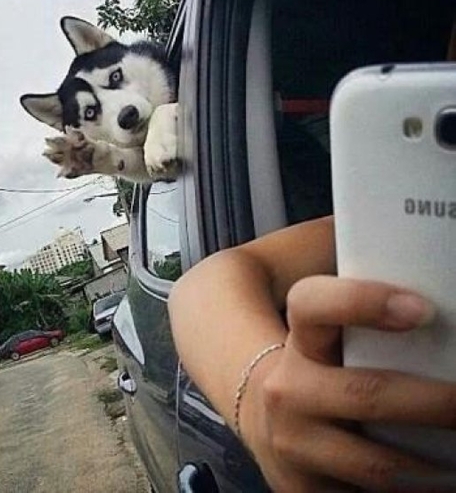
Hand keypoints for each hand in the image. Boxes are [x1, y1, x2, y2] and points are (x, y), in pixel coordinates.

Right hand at [242, 276, 455, 491]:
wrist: (252, 400)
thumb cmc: (300, 347)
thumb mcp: (308, 296)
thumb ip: (339, 257)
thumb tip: (399, 223)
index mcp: (294, 338)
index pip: (313, 307)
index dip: (361, 302)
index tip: (421, 308)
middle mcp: (287, 390)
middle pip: (365, 394)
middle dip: (434, 400)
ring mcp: (293, 446)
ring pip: (376, 466)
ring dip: (435, 465)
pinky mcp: (300, 489)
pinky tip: (438, 481)